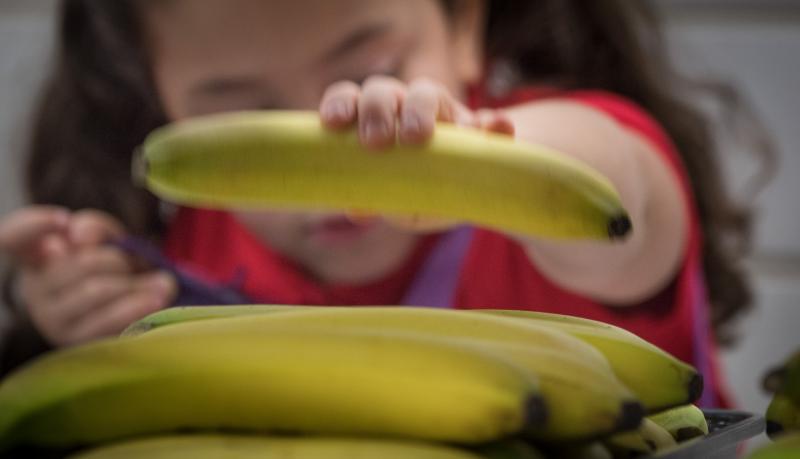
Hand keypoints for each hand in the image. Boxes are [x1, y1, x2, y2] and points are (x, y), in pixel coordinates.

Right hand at [4, 209, 176, 346]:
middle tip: (134, 264)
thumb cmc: (114, 269)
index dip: (32, 226)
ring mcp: (53, 320)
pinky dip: (138, 306)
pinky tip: (157, 300)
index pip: (11, 238)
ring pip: (96, 290)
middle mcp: (35, 290)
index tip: (64, 219)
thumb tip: (82, 237)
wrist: (136, 311)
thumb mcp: (106, 240)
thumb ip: (94, 227)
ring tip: (162, 283)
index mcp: (36, 257)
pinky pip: (108, 321)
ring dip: (135, 283)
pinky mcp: (77, 344)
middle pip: (78, 263)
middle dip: (117, 259)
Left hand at [319, 76, 513, 230]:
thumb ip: (376, 201)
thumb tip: (355, 211)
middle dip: (376, 111)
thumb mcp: (398, 202)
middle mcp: (404, 106)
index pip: (351, 98)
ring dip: (419, 109)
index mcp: (376, 120)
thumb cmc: (421, 191)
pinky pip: (493, 123)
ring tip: (418, 136)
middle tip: (376, 142)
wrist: (472, 189)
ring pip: (426, 92)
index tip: (334, 123)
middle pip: (382, 90)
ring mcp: (444, 112)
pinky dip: (496, 125)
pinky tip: (500, 129)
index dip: (340, 103)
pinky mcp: (484, 128)